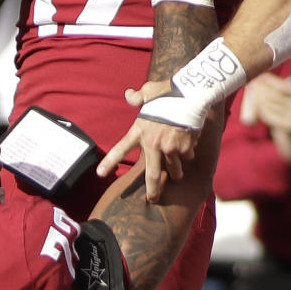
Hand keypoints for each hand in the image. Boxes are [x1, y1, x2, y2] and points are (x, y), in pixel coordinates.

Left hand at [96, 81, 208, 200]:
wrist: (190, 94)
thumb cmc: (168, 91)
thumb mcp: (148, 91)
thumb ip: (137, 96)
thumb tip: (128, 94)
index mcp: (140, 131)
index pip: (120, 149)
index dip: (109, 163)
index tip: (100, 174)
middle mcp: (153, 143)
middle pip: (151, 175)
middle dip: (153, 190)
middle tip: (153, 199)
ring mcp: (170, 148)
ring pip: (174, 169)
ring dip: (177, 172)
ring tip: (178, 174)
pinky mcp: (185, 148)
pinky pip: (188, 156)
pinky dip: (189, 152)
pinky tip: (190, 143)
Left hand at [250, 47, 290, 161]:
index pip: (283, 88)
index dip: (269, 82)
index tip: (262, 76)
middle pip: (274, 97)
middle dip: (262, 89)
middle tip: (254, 82)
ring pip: (271, 106)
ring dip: (259, 97)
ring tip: (255, 89)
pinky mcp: (290, 128)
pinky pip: (270, 116)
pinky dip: (262, 108)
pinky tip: (259, 102)